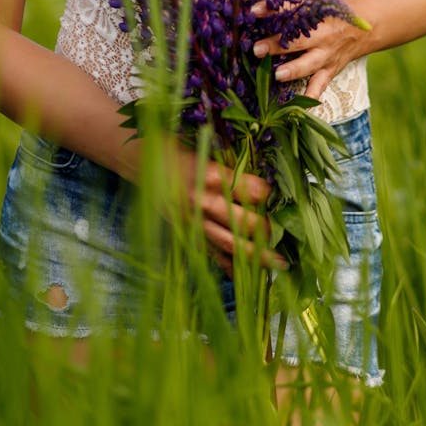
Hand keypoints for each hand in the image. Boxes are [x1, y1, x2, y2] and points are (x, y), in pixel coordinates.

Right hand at [172, 145, 285, 276]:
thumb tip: (265, 177)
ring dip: (255, 256)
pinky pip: (211, 254)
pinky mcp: (187, 234)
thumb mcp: (203, 148)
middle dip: (263, 229)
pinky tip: (248, 277)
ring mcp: (193, 222)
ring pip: (228, 244)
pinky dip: (229, 267)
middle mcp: (200, 202)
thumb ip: (230, 164)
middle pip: (238, 221)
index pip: (242, 187)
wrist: (142, 162)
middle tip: (283, 233)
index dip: (263, 191)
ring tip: (279, 264)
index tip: (278, 193)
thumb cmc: (177, 149)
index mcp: (205, 175)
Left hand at [251, 0, 369, 100]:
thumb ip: (288, 5)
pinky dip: (309, 98)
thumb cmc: (334, 12)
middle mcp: (322, 37)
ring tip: (277, 75)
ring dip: (293, 70)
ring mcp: (327, 56)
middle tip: (257, 49)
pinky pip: (319, 86)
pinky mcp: (329, 71)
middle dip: (277, 45)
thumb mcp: (316, 3)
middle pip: (298, 41)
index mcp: (318, 16)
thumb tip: (256, 8)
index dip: (273, 10)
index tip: (253, 11)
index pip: (293, 10)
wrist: (367, 27)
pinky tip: (299, 111)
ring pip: (309, 65)